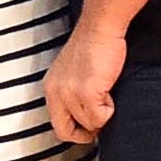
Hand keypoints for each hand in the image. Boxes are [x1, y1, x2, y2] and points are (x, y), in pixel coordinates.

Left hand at [43, 28, 129, 145]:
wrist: (100, 27)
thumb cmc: (93, 45)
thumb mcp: (71, 73)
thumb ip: (71, 94)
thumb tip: (83, 119)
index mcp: (50, 88)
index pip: (57, 126)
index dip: (76, 132)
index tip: (89, 127)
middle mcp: (56, 92)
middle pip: (67, 132)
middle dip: (87, 131)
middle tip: (100, 117)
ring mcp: (70, 93)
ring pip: (89, 125)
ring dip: (102, 114)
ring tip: (106, 92)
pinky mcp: (87, 92)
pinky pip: (101, 117)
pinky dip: (110, 108)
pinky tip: (109, 87)